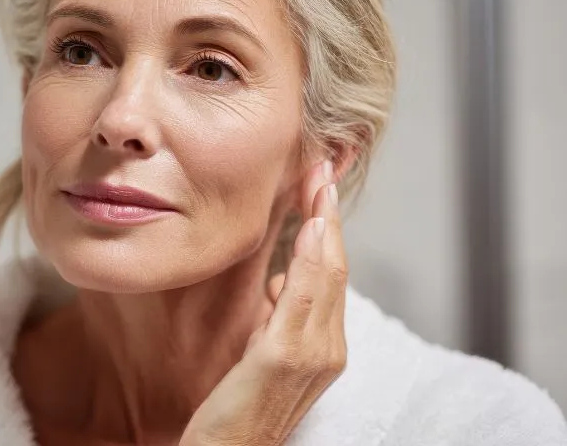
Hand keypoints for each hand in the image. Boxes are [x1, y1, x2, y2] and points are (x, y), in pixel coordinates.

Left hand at [181, 161, 346, 445]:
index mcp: (321, 342)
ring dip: (323, 222)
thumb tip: (282, 279)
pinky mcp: (283, 358)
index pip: (328, 271)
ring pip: (325, 273)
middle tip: (323, 164)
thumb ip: (278, 315)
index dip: (327, 223)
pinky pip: (301, 297)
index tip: (320, 181)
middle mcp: (327, 347)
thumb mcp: (260, 351)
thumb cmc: (237, 408)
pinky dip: (309, 258)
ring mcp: (311, 354)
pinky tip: (308, 227)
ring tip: (316, 179)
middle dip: (328, 211)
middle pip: (333, 264)